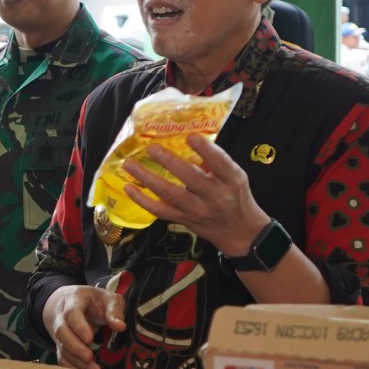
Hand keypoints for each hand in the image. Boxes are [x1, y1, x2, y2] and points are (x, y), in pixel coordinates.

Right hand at [44, 285, 125, 368]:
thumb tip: (120, 326)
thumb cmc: (96, 301)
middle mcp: (62, 316)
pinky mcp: (61, 345)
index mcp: (74, 300)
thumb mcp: (108, 298)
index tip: (90, 339)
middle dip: (75, 347)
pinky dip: (73, 368)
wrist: (75, 303)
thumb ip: (114, 310)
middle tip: (90, 357)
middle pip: (61, 331)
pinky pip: (62, 357)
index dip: (79, 327)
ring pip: (61, 347)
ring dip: (76, 360)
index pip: (71, 313)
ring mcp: (60, 332)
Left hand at [121, 134, 269, 256]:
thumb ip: (215, 162)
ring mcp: (197, 210)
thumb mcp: (235, 177)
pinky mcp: (183, 220)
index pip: (220, 164)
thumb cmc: (235, 196)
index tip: (191, 136)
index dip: (206, 150)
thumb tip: (187, 139)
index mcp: (231, 180)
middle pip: (191, 178)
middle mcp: (215, 196)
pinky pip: (160, 211)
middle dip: (170, 162)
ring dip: (147, 178)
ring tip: (129, 164)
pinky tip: (129, 188)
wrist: (239, 232)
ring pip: (170, 194)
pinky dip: (142, 200)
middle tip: (152, 148)